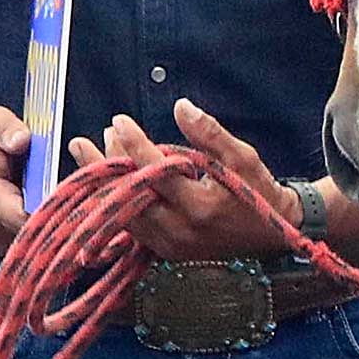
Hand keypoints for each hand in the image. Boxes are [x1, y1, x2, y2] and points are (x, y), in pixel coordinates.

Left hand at [72, 105, 296, 260]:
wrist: (273, 237)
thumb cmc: (259, 193)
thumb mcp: (243, 158)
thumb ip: (210, 134)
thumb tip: (181, 106)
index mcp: (200, 207)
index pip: (156, 173)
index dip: (135, 145)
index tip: (119, 122)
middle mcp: (180, 231)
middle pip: (129, 199)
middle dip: (106, 168)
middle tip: (85, 142)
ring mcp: (171, 245)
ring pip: (124, 216)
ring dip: (104, 186)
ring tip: (86, 157)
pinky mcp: (166, 252)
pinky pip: (132, 229)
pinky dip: (114, 205)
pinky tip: (101, 185)